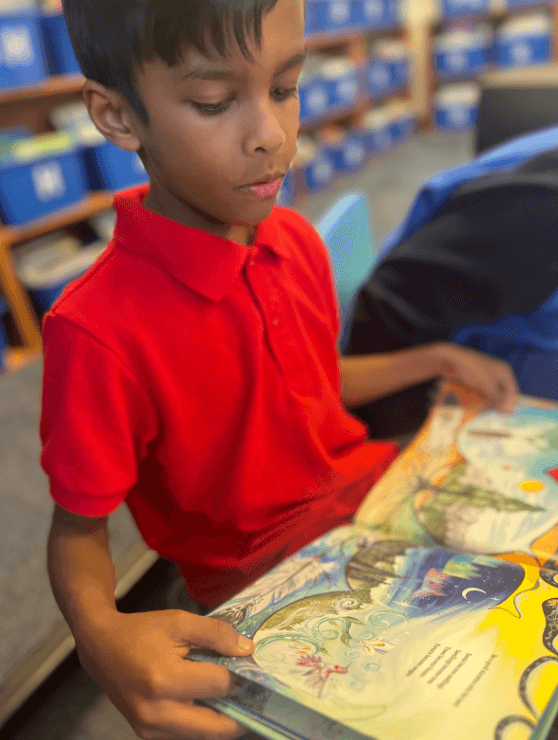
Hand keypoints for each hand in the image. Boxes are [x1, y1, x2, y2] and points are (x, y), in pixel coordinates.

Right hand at [75, 608, 253, 739]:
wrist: (100, 647)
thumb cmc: (142, 631)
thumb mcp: (179, 621)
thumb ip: (215, 634)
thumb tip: (247, 650)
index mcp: (164, 680)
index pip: (219, 685)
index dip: (238, 674)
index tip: (248, 665)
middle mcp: (157, 712)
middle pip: (216, 727)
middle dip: (240, 713)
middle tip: (255, 696)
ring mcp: (150, 729)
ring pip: (202, 737)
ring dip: (222, 722)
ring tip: (234, 700)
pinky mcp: (146, 734)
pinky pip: (185, 736)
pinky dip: (202, 724)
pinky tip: (209, 704)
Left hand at [433, 342, 518, 412]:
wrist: (450, 361)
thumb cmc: (473, 370)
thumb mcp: (488, 386)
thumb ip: (499, 398)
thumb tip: (511, 410)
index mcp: (504, 372)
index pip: (512, 391)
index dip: (509, 404)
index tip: (505, 417)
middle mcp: (496, 374)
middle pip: (501, 393)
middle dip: (498, 405)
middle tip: (494, 418)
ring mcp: (484, 377)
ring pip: (490, 394)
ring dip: (488, 403)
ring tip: (485, 416)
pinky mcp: (474, 380)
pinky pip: (480, 393)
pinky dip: (479, 400)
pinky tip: (476, 409)